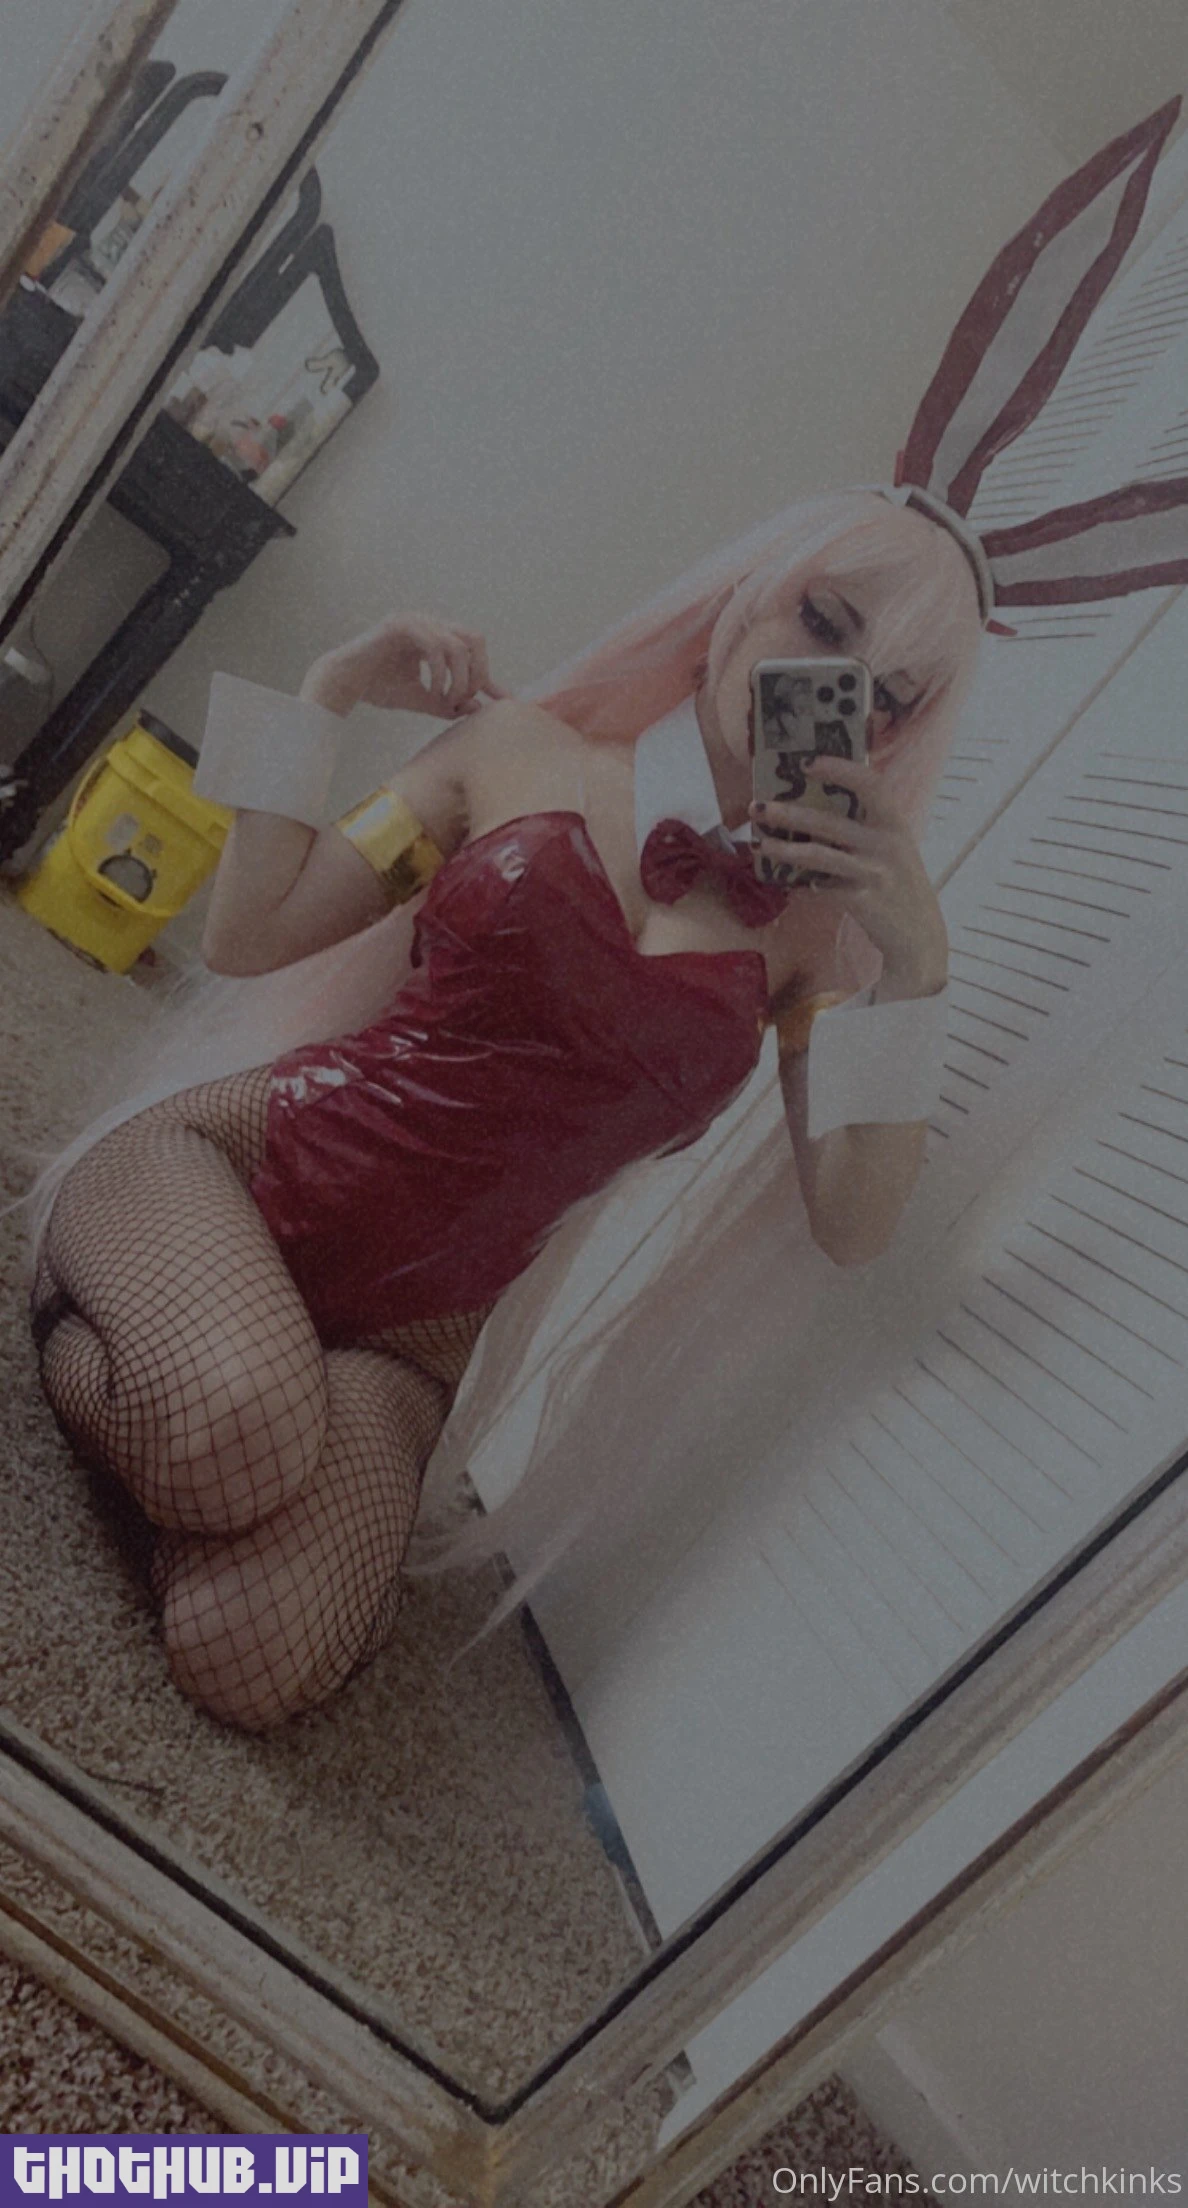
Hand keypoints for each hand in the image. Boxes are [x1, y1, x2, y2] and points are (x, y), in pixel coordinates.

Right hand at [301, 613, 510, 718]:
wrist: (344, 683)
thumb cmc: (379, 688)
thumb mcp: (422, 699)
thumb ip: (450, 702)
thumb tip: (479, 708)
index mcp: (435, 634)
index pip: (473, 647)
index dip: (485, 674)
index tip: (495, 702)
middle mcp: (428, 622)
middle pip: (474, 638)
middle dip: (477, 672)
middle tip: (466, 698)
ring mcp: (414, 620)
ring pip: (457, 644)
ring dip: (459, 678)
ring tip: (448, 700)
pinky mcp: (400, 624)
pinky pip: (434, 646)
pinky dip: (440, 673)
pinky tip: (432, 692)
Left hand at [749, 755, 947, 994]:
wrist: (920, 935)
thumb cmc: (900, 884)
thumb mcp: (893, 847)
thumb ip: (866, 827)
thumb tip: (814, 809)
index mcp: (895, 823)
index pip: (870, 784)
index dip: (839, 769)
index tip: (807, 762)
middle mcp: (886, 844)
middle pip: (829, 822)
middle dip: (788, 814)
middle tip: (757, 808)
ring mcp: (874, 873)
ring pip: (818, 856)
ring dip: (783, 850)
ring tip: (757, 845)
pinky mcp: (862, 900)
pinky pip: (821, 888)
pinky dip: (800, 884)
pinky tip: (784, 881)